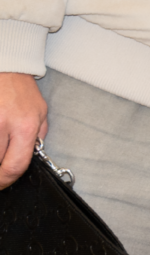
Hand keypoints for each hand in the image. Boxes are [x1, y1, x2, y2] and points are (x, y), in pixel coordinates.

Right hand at [0, 72, 47, 188]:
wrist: (6, 70)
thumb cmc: (22, 92)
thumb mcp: (40, 113)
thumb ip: (36, 137)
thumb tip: (29, 160)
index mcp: (25, 126)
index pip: (15, 166)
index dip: (7, 181)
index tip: (3, 184)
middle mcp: (3, 125)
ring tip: (0, 149)